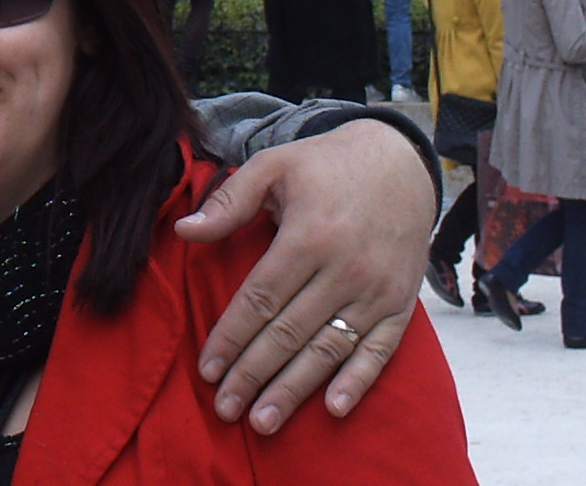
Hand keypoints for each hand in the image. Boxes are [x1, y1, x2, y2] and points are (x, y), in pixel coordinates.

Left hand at [177, 119, 431, 431]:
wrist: (399, 165)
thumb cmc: (326, 166)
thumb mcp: (273, 166)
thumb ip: (230, 201)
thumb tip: (184, 230)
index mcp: (309, 236)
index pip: (260, 298)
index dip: (231, 336)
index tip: (207, 368)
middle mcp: (345, 270)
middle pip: (289, 332)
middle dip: (254, 374)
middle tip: (226, 408)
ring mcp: (376, 292)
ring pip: (329, 350)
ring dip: (295, 389)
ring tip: (264, 420)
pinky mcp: (400, 305)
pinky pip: (379, 351)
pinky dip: (358, 382)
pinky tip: (333, 408)